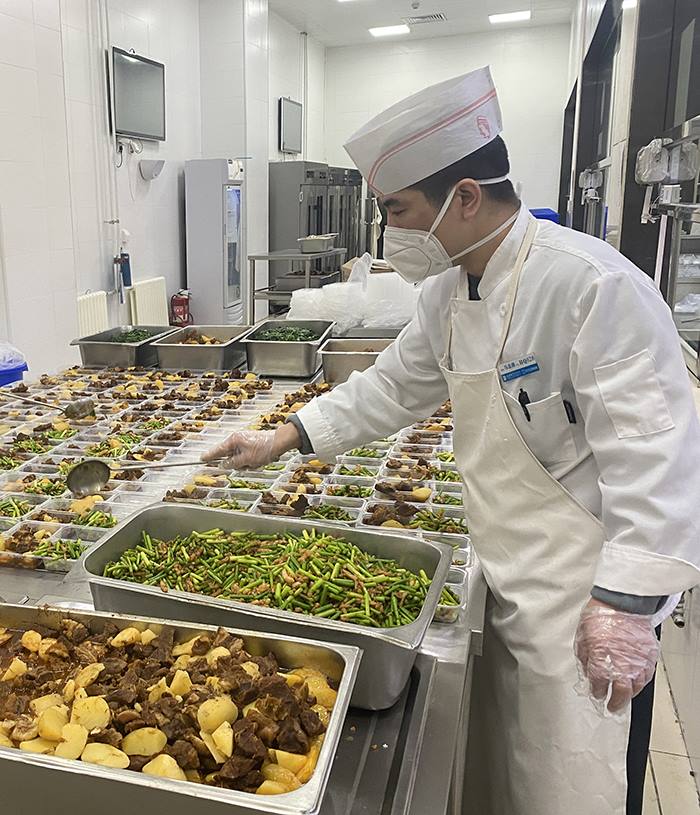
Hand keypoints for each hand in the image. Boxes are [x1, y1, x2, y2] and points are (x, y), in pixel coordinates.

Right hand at [201, 424, 301, 470]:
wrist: (280, 442)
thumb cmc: (264, 448)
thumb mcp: (247, 459)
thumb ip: (233, 463)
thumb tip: (223, 465)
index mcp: (234, 440)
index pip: (218, 450)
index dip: (209, 456)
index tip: (201, 459)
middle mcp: (238, 440)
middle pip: (230, 457)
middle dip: (238, 465)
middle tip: (248, 465)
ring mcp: (245, 443)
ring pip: (240, 459)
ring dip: (247, 465)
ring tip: (257, 462)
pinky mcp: (252, 446)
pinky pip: (248, 458)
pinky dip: (253, 462)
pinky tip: (261, 461)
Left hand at [574, 599, 658, 713]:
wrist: (622, 602)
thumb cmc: (600, 615)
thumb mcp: (582, 636)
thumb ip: (584, 657)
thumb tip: (586, 669)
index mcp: (602, 662)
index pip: (599, 686)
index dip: (597, 692)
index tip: (596, 694)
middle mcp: (622, 666)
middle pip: (621, 694)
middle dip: (616, 703)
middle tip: (613, 707)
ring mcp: (638, 662)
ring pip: (636, 687)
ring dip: (629, 694)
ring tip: (624, 697)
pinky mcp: (649, 655)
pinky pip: (647, 674)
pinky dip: (641, 681)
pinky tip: (636, 681)